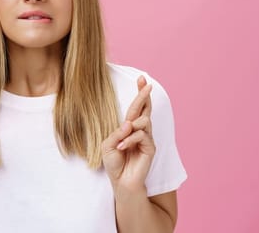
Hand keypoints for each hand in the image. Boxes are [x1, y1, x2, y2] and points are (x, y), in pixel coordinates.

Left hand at [102, 75, 155, 191]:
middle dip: (144, 95)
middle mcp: (139, 130)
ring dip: (131, 127)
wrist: (121, 180)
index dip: (140, 93)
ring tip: (122, 140)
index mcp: (129, 127)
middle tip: (147, 84)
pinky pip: (142, 135)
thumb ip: (116, 133)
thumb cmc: (114, 162)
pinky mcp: (151, 147)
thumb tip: (129, 123)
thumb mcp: (108, 145)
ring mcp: (146, 138)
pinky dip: (130, 140)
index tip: (142, 79)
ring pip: (144, 121)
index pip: (136, 108)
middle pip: (145, 108)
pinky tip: (123, 147)